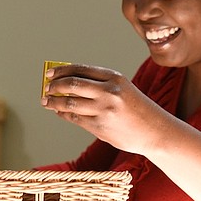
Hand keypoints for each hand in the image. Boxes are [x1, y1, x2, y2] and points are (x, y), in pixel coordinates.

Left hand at [41, 64, 165, 154]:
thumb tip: (66, 83)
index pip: (81, 70)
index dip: (61, 71)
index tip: (49, 74)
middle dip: (54, 86)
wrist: (154, 131)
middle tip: (46, 88)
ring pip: (70, 103)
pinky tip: (59, 112)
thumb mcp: (121, 89)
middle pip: (72, 85)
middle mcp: (109, 92)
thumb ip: (97, 84)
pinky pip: (75, 118)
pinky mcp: (100, 127)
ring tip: (46, 102)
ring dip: (54, 102)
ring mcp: (104, 110)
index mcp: (114, 78)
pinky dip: (63, 114)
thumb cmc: (135, 108)